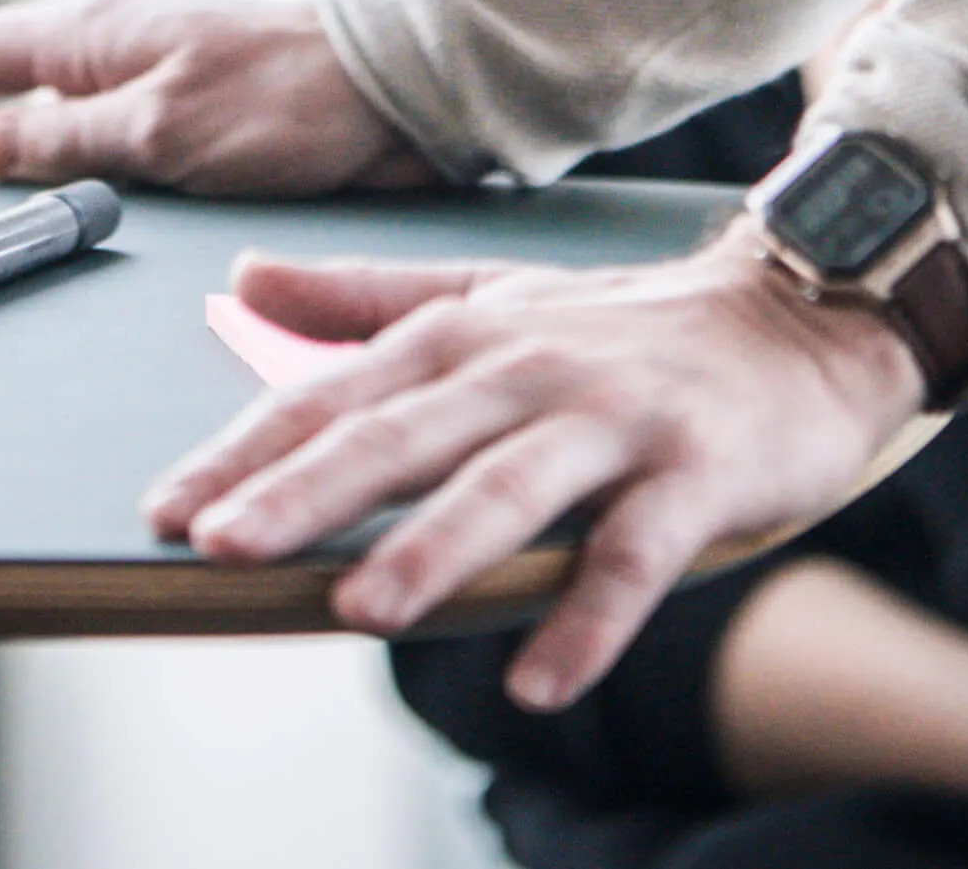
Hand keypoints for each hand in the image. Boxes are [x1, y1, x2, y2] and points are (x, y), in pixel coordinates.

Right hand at [0, 0, 422, 192]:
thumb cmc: (288, 102)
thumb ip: (68, 142)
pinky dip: (62, 167)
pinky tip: (66, 207)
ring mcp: (151, 74)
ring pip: (49, 112)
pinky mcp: (192, 109)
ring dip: (1, 154)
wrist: (397, 88)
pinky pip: (100, 136)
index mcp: (92, 32)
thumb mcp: (161, 133)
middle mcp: (112, 44)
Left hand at [148, 238, 921, 706]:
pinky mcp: (696, 473)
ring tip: (361, 609)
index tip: (167, 510)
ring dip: (433, 548)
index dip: (250, 452)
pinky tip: (539, 683)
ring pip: (510, 486)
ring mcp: (613, 419)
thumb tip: (243, 283)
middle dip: (305, 492)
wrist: (800, 316)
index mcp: (464, 332)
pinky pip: (635, 555)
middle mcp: (528, 368)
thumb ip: (364, 299)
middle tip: (221, 546)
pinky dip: (587, 619)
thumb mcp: (489, 298)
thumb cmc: (626, 327)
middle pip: (402, 434)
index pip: (337, 396)